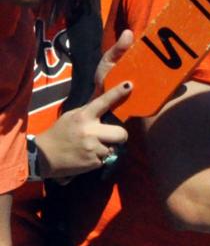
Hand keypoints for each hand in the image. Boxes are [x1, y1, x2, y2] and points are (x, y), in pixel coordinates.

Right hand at [36, 31, 134, 178]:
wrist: (42, 157)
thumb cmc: (65, 131)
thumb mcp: (76, 115)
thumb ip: (97, 108)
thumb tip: (122, 86)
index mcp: (84, 114)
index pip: (104, 99)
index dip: (118, 91)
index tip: (130, 83)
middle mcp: (88, 129)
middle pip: (121, 132)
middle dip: (116, 135)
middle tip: (103, 135)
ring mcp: (90, 147)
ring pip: (116, 147)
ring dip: (107, 148)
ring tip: (91, 147)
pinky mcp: (91, 163)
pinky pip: (107, 159)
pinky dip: (99, 160)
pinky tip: (85, 157)